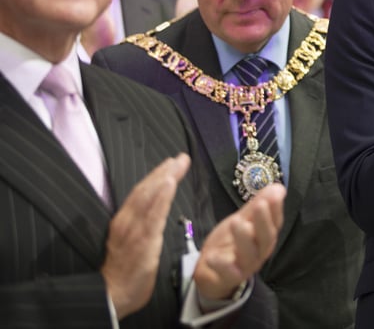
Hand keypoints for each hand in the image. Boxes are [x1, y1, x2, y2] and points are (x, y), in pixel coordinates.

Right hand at [102, 154, 190, 318]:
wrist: (114, 295)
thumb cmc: (126, 270)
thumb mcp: (133, 242)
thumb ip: (143, 224)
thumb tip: (156, 209)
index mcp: (124, 220)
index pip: (141, 192)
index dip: (156, 176)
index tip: (171, 162)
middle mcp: (127, 221)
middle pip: (146, 190)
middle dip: (164, 171)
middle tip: (180, 157)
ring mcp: (134, 230)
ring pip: (149, 198)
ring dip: (165, 178)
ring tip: (177, 164)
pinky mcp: (143, 241)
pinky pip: (154, 215)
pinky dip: (161, 197)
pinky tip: (170, 184)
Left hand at [193, 183, 286, 300]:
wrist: (212, 271)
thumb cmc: (231, 242)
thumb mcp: (243, 219)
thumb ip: (258, 205)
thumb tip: (278, 187)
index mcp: (265, 236)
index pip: (275, 222)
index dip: (276, 209)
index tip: (276, 194)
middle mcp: (260, 251)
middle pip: (266, 238)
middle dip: (263, 221)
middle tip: (260, 205)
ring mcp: (245, 266)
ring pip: (249, 255)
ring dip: (243, 239)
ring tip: (236, 222)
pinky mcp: (229, 277)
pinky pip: (228, 273)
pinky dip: (221, 265)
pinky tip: (212, 256)